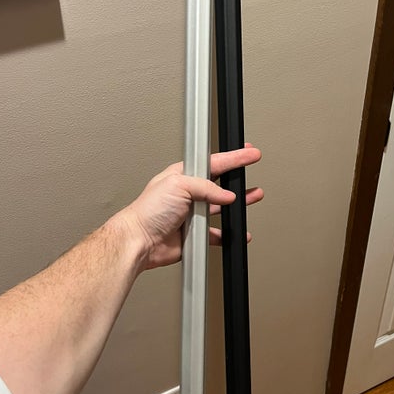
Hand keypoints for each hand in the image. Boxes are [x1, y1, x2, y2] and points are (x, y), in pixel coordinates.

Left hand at [121, 146, 262, 270]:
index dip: (233, 157)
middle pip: (220, 183)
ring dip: (238, 204)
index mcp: (183, 176)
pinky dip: (228, 234)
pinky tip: (238, 233)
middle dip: (238, 176)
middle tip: (252, 169)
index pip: (214, 162)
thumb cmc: (148, 211)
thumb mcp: (178, 185)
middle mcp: (189, 194)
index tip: (249, 152)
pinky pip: (217, 233)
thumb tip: (227, 195)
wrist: (140, 241)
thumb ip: (206, 187)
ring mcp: (192, 214)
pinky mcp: (195, 233)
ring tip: (254, 196)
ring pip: (222, 208)